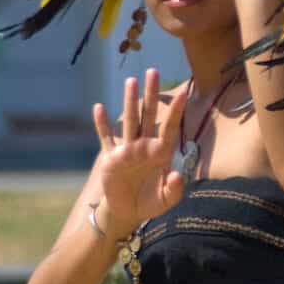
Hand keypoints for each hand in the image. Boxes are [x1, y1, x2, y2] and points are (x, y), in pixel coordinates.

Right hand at [92, 69, 186, 237]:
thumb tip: (177, 175)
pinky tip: (99, 107)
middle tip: (153, 71)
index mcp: (160, 154)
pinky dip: (102, 124)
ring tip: (130, 80)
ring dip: (129, 101)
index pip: (170, 128)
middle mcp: (144, 147)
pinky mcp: (110, 158)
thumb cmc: (149, 203)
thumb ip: (174, 189)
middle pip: (148, 116)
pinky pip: (106, 138)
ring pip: (128, 121)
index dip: (176, 112)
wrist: (127, 213)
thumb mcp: (166, 200)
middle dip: (151, 94)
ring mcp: (126, 150)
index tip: (184, 93)